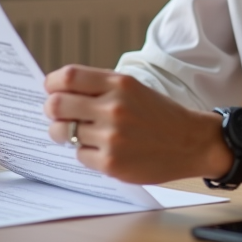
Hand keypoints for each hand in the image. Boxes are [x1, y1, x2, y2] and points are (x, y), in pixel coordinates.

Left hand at [42, 65, 231, 183]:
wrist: (191, 142)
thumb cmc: (157, 114)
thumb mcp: (132, 88)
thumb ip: (98, 87)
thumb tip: (56, 91)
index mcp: (119, 84)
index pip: (68, 77)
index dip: (52, 84)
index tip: (51, 89)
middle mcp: (114, 108)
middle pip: (56, 105)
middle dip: (51, 110)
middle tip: (57, 114)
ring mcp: (112, 137)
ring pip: (63, 133)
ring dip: (64, 134)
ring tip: (76, 134)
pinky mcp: (112, 163)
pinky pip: (79, 155)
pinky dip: (84, 152)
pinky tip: (99, 149)